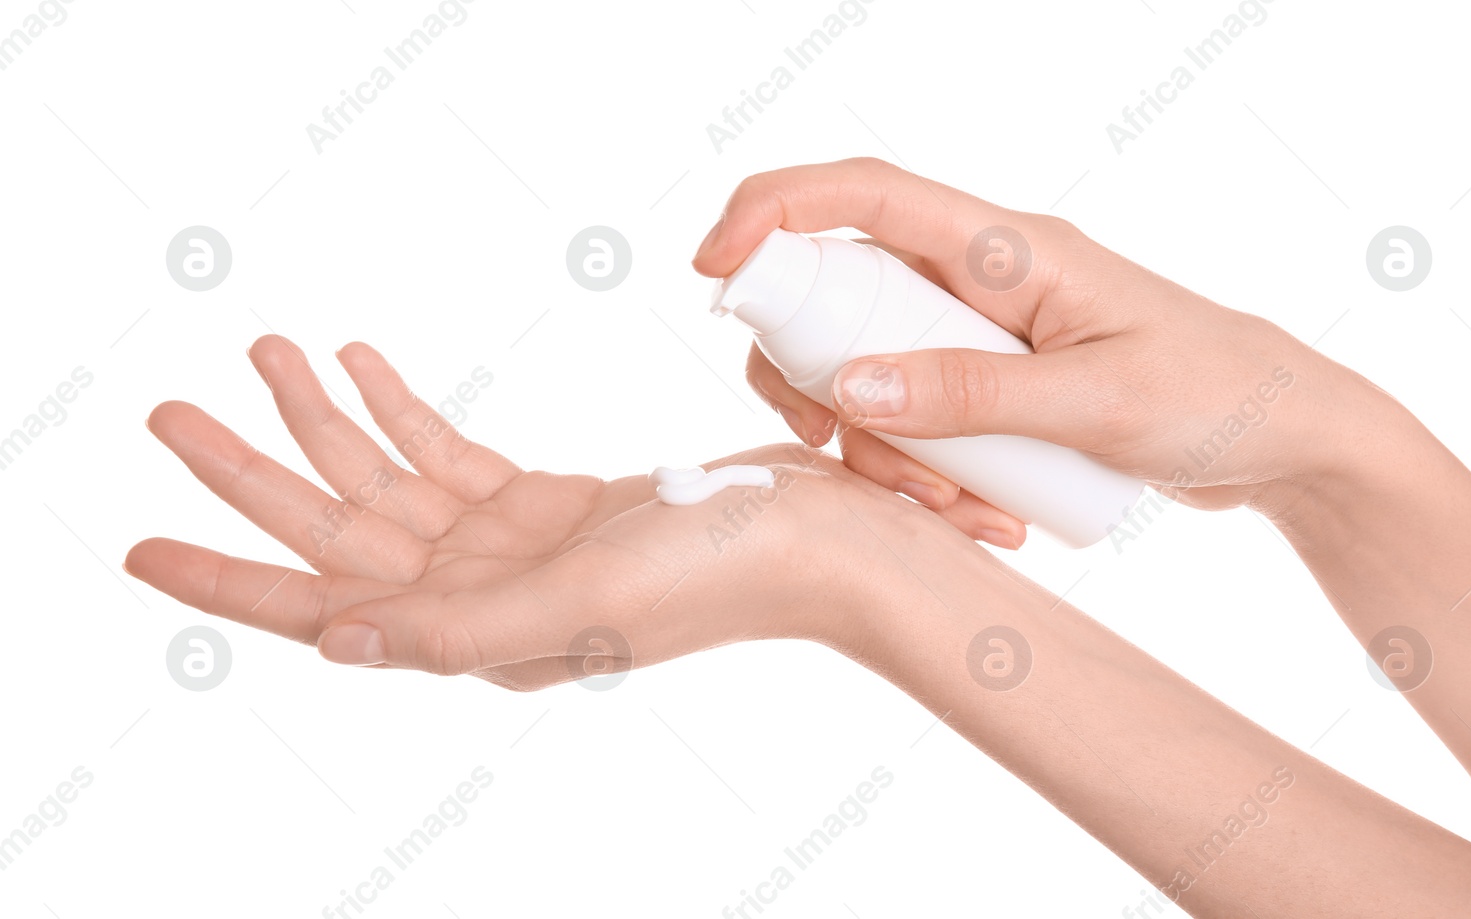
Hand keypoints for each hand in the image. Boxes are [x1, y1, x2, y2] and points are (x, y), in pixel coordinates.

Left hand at [124, 335, 907, 689]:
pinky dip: (402, 410)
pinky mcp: (547, 502)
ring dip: (324, 420)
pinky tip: (363, 365)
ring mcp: (512, 548)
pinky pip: (450, 455)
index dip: (229, 582)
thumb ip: (457, 631)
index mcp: (479, 634)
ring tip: (267, 351)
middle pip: (337, 530)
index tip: (142, 547)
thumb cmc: (723, 574)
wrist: (823, 540)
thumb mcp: (583, 604)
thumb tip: (337, 645)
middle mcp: (481, 596)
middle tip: (170, 413)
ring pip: (388, 482)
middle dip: (254, 471)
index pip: (324, 610)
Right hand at [693, 158, 1397, 544]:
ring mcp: (981, 336)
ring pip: (870, 375)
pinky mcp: (990, 388)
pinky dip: (923, 473)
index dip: (772, 211)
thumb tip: (845, 385)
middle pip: (841, 300)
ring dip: (884, 450)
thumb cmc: (1215, 393)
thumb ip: (969, 394)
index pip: (865, 195)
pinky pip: (915, 420)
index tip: (712, 269)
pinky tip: (984, 519)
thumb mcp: (1095, 401)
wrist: (1284, 439)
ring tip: (960, 511)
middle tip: (849, 456)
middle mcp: (981, 281)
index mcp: (1008, 249)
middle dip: (824, 384)